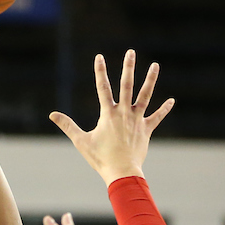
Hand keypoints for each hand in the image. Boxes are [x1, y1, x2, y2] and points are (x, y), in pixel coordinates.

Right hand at [50, 51, 173, 185]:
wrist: (121, 172)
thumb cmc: (100, 158)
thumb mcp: (81, 141)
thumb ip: (68, 125)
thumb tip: (52, 115)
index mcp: (108, 114)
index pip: (103, 88)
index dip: (100, 71)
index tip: (99, 56)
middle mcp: (124, 113)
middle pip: (127, 85)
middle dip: (128, 67)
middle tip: (131, 52)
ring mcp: (137, 120)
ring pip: (145, 96)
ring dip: (150, 80)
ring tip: (155, 65)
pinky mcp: (146, 130)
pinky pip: (157, 117)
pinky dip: (164, 109)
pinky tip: (172, 100)